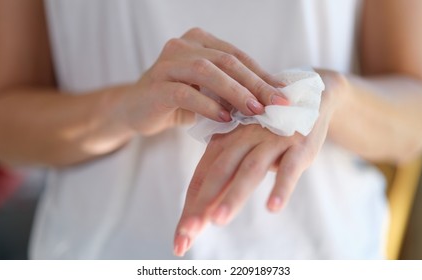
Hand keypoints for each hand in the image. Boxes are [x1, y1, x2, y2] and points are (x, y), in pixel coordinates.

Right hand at [121, 27, 287, 134]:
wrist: (136, 110)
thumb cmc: (178, 101)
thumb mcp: (209, 92)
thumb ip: (233, 89)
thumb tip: (274, 99)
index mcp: (200, 41)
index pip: (238, 57)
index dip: (263, 75)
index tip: (285, 95)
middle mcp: (182, 46)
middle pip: (226, 61)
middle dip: (255, 83)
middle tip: (276, 104)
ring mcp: (166, 63)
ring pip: (206, 71)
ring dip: (234, 92)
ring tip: (255, 111)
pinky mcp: (155, 85)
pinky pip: (184, 92)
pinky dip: (207, 105)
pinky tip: (224, 118)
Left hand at [172, 70, 345, 255]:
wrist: (306, 96)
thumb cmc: (268, 130)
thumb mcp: (244, 147)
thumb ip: (226, 175)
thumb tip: (204, 211)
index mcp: (225, 140)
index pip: (202, 177)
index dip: (190, 207)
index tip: (180, 238)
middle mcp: (244, 139)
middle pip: (218, 173)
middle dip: (202, 205)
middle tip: (188, 233)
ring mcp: (271, 141)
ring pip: (249, 170)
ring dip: (234, 195)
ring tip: (218, 220)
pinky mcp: (298, 145)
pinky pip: (289, 168)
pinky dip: (281, 187)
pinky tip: (272, 207)